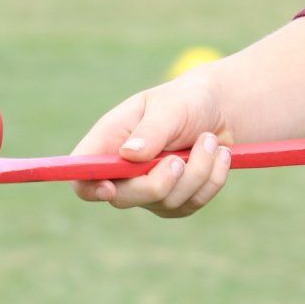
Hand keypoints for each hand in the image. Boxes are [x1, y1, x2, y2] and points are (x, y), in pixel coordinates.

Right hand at [70, 73, 233, 216]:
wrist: (221, 110)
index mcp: (110, 141)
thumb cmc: (187, 100)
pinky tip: (220, 154)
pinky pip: (193, 203)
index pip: (83, 176)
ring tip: (210, 140)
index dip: (89, 187)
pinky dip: (212, 179)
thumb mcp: (170, 106)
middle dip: (158, 182)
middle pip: (123, 199)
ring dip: (197, 171)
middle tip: (180, 160)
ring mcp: (150, 189)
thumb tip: (129, 155)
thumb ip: (151, 130)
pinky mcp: (177, 200)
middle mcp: (125, 170)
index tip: (111, 188)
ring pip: (166, 202)